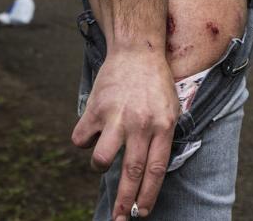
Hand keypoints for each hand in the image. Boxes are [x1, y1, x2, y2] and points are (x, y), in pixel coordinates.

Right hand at [73, 49, 179, 219]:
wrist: (137, 49)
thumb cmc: (155, 82)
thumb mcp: (171, 108)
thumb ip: (162, 137)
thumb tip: (150, 173)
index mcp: (163, 125)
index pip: (155, 170)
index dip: (147, 195)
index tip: (141, 212)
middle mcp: (140, 124)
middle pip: (131, 173)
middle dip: (124, 202)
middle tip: (119, 220)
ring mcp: (116, 116)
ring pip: (101, 160)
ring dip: (100, 166)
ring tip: (104, 156)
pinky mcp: (95, 108)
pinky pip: (81, 139)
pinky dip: (84, 140)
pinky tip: (93, 130)